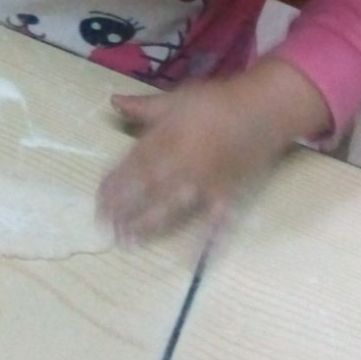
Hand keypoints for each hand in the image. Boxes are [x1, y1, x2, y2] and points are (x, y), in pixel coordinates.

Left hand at [97, 59, 331, 244]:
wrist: (262, 108)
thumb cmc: (215, 102)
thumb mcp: (175, 99)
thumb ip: (143, 106)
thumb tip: (112, 102)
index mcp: (166, 137)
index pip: (133, 164)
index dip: (113, 184)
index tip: (97, 201)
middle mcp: (182, 161)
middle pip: (147, 188)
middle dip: (124, 208)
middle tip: (105, 226)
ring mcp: (205, 180)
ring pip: (171, 205)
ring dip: (148, 223)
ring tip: (127, 241)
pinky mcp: (227, 193)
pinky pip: (215, 220)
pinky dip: (204, 241)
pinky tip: (190, 261)